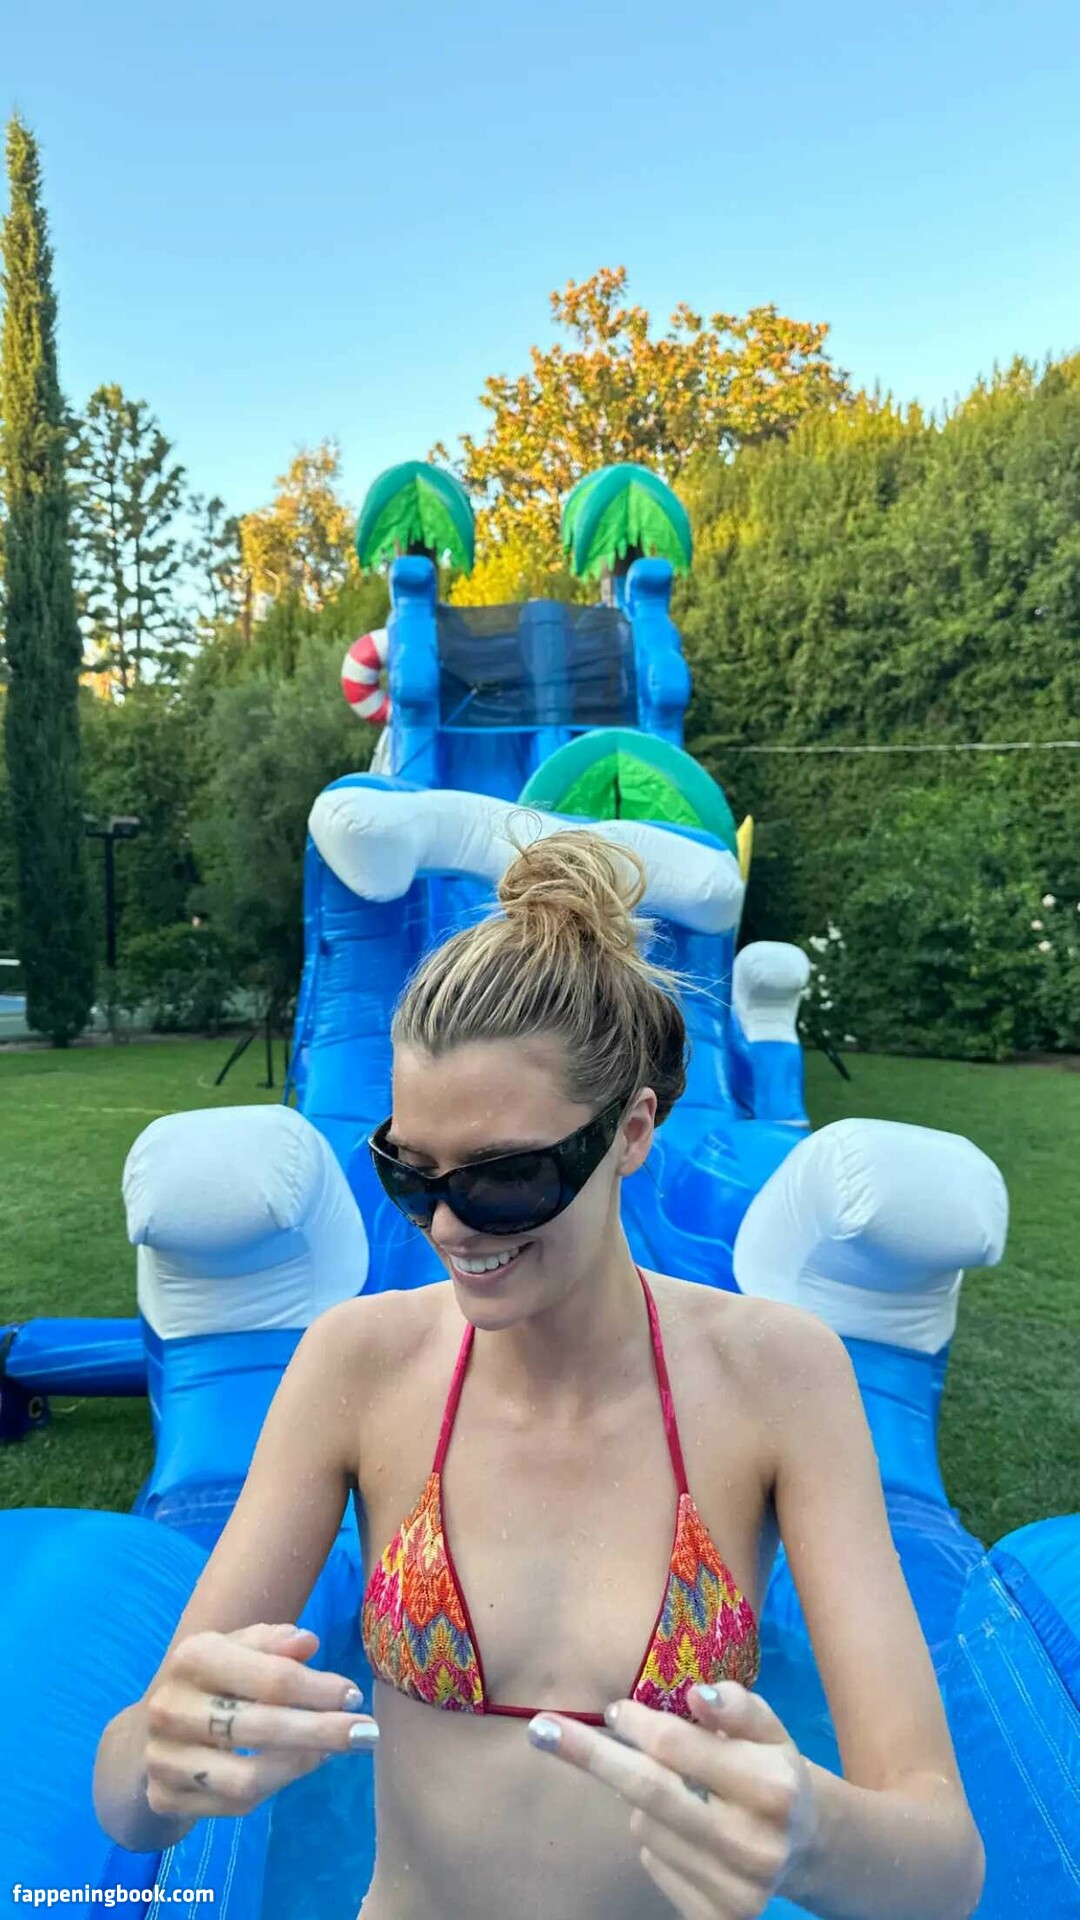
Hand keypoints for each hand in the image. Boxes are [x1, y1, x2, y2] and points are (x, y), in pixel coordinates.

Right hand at [143, 1622, 377, 1822]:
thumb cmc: (213, 1678)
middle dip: (322, 1731)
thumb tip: (308, 1642)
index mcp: (193, 1657)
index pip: (270, 1677)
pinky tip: (298, 1767)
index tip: (354, 1696)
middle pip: (261, 1727)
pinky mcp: (166, 1797)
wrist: (154, 1729)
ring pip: (247, 1776)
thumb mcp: (238, 1648)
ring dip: (300, 1765)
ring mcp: (164, 1758)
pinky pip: (234, 1805)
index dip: (319, 1689)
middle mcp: (171, 1707)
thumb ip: (274, 1643)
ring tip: (331, 1753)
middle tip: (367, 1734)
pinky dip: (275, 1788)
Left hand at [527, 1681, 816, 1918]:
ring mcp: (735, 1892)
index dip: (637, 1724)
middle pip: (648, 1792)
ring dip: (643, 1800)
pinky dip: (655, 1840)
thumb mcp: (769, 1729)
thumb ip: (737, 1706)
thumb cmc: (772, 1771)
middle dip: (592, 1756)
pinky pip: (652, 1864)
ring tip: (680, 1792)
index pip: (678, 1748)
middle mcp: (755, 1846)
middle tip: (543, 1729)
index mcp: (772, 1789)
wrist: (806, 1848)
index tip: (612, 1709)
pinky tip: (686, 1831)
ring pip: (645, 1828)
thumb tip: (695, 1694)